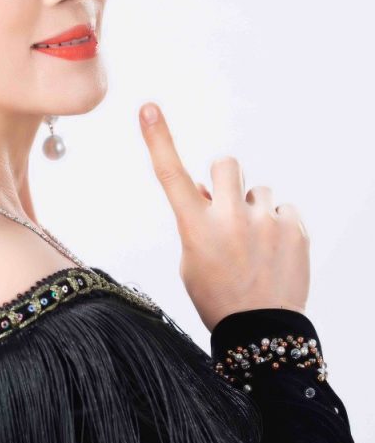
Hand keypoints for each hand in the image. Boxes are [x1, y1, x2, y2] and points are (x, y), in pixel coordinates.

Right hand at [138, 103, 310, 332]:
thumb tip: (208, 191)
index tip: (148, 108)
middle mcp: (229, 218)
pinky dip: (279, 226)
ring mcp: (264, 222)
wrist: (262, 334)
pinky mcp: (294, 229)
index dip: (157, 138)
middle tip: (229, 208)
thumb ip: (197, 220)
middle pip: (226, 163)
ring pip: (259, 191)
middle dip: (225, 178)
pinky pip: (284, 210)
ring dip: (255, 209)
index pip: (170, 173)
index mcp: (195, 227)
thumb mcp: (191, 260)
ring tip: (256, 245)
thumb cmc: (218, 297)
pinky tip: (275, 253)